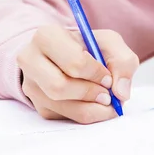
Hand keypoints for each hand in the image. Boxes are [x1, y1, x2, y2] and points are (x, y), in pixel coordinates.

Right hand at [17, 26, 138, 123]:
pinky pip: (65, 118)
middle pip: (59, 87)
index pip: (72, 62)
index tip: (108, 77)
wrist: (71, 58)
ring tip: (105, 99)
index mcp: (46, 36)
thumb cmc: (89, 48)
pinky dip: (87, 114)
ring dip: (91, 107)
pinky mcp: (39, 106)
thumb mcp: (110, 44)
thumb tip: (121, 93)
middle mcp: (30, 60)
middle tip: (108, 94)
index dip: (96, 73)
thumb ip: (123, 62)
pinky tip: (94, 103)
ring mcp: (31, 85)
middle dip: (90, 93)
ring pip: (62, 106)